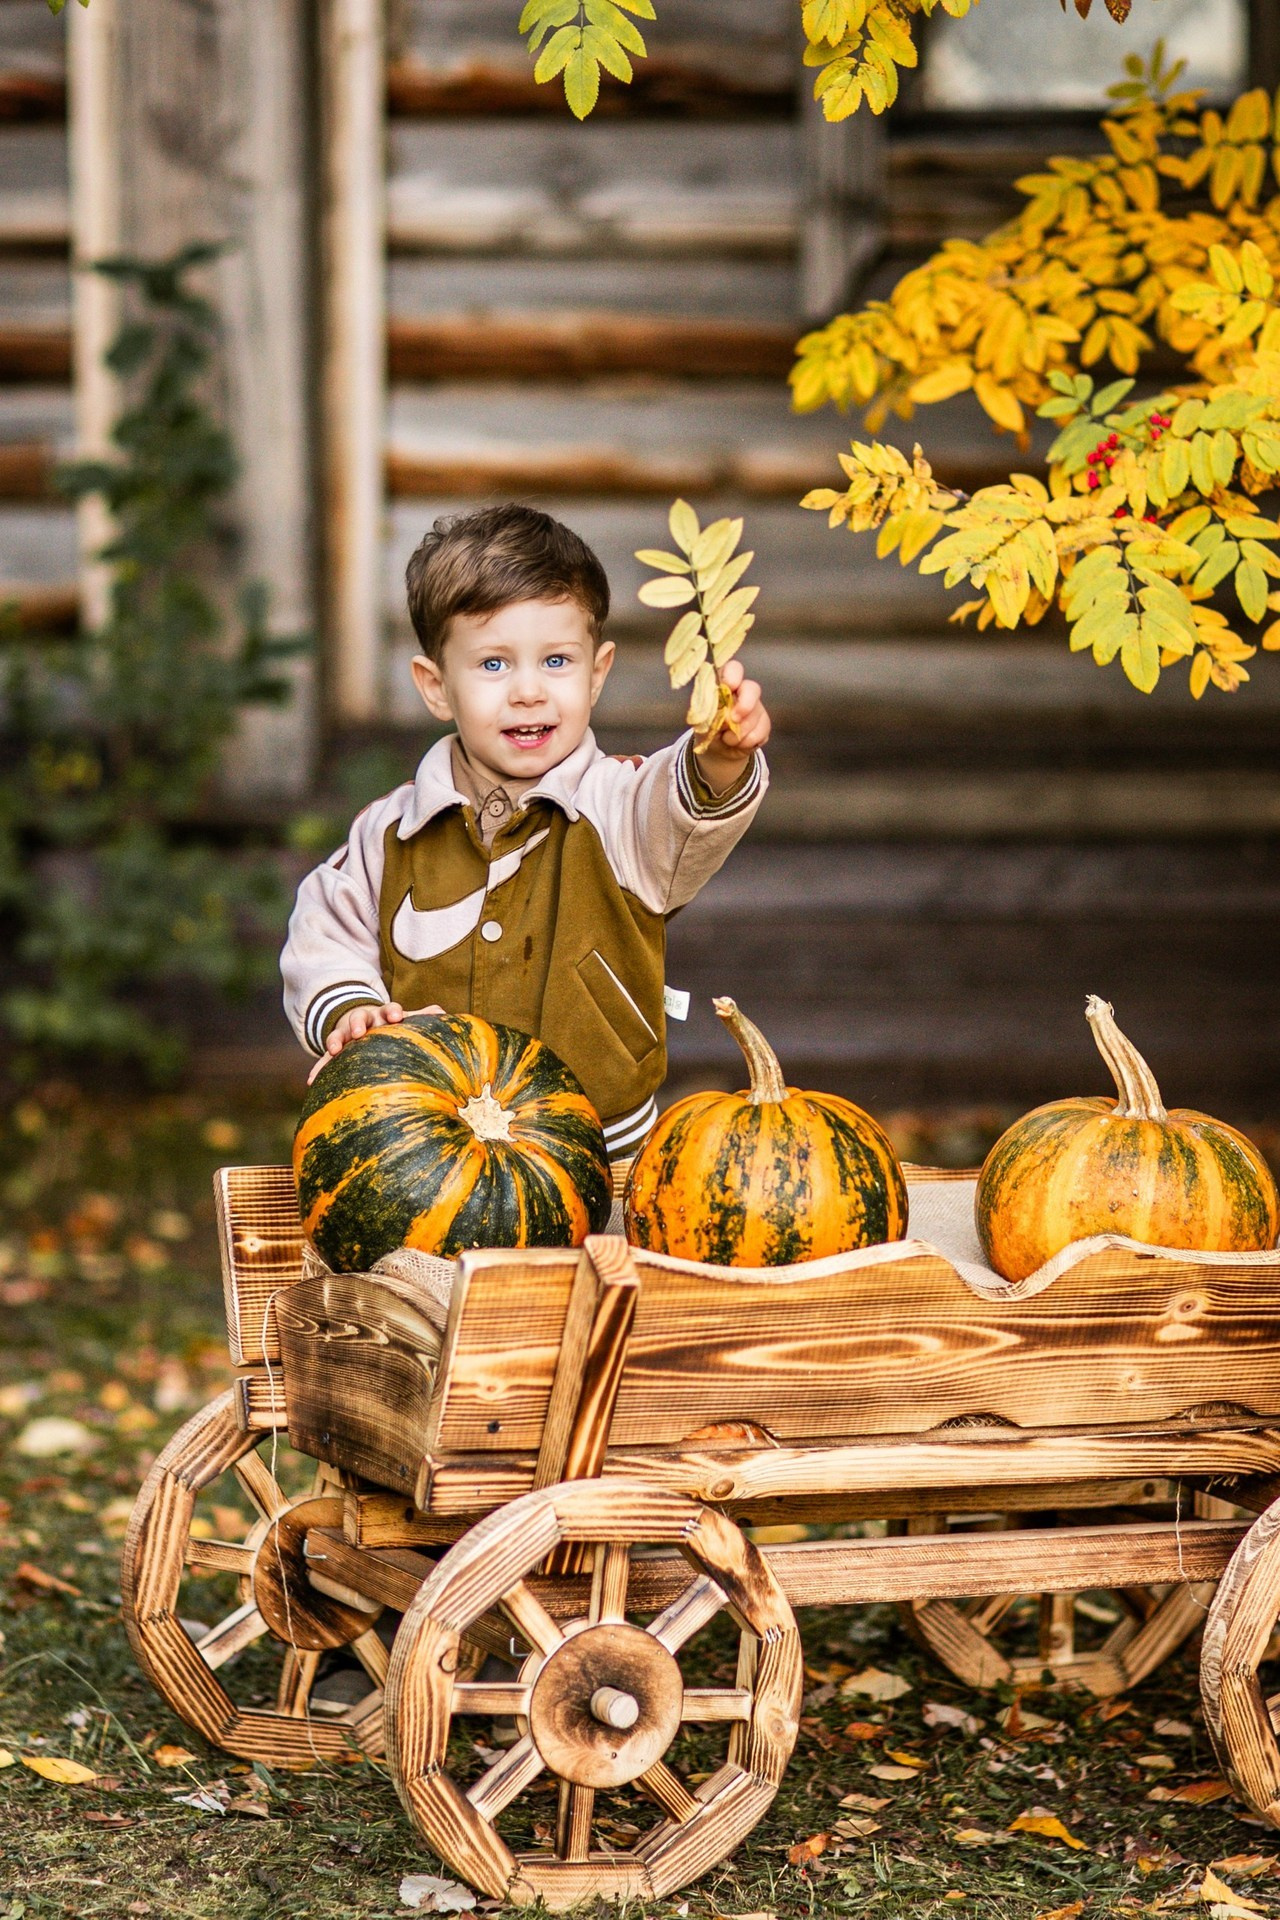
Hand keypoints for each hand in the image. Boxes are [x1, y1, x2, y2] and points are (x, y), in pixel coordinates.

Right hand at [306, 1001, 441, 1083]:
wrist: (363, 1022)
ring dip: (336, 1040)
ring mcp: (346, 1033)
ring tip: (335, 1049)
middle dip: (359, 1023)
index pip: (389, 1009)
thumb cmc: (390, 1025)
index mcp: (383, 1014)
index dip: (392, 1011)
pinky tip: (312, 1081)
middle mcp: (363, 1021)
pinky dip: (319, 1068)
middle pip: (360, 1017)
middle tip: (359, 1031)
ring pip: (339, 1034)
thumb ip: (421, 1017)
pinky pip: (324, 1058)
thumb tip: (442, 1011)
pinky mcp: (335, 1048)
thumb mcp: (404, 1020)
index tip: (397, 1016)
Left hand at [695, 659, 770, 793]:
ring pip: (756, 715)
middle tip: (734, 719)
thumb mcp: (702, 720)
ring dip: (739, 732)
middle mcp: (743, 692)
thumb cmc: (708, 728)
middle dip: (745, 705)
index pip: (734, 669)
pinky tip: (738, 744)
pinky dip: (747, 742)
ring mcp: (756, 708)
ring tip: (726, 739)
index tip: (729, 686)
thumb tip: (721, 713)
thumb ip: (708, 712)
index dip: (733, 675)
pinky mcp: (764, 724)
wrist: (717, 749)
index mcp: (725, 685)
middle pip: (752, 688)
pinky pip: (762, 731)